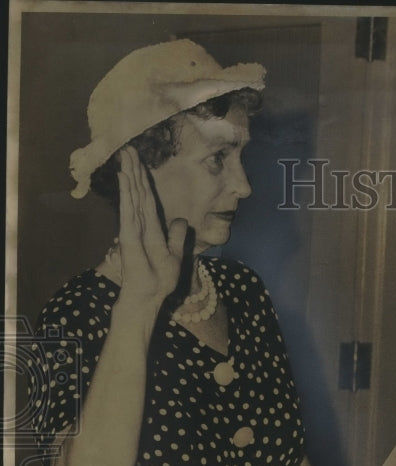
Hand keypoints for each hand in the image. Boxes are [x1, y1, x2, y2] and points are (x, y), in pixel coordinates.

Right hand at [116, 146, 188, 309]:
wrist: (149, 296)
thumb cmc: (160, 279)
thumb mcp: (176, 255)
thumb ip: (176, 236)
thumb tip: (180, 220)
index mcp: (151, 227)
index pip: (148, 198)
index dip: (144, 180)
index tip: (139, 161)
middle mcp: (140, 224)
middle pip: (137, 192)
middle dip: (133, 170)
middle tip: (127, 148)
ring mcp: (133, 228)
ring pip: (132, 196)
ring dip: (128, 175)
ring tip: (124, 155)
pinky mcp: (129, 235)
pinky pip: (128, 210)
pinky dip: (127, 193)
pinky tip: (124, 177)